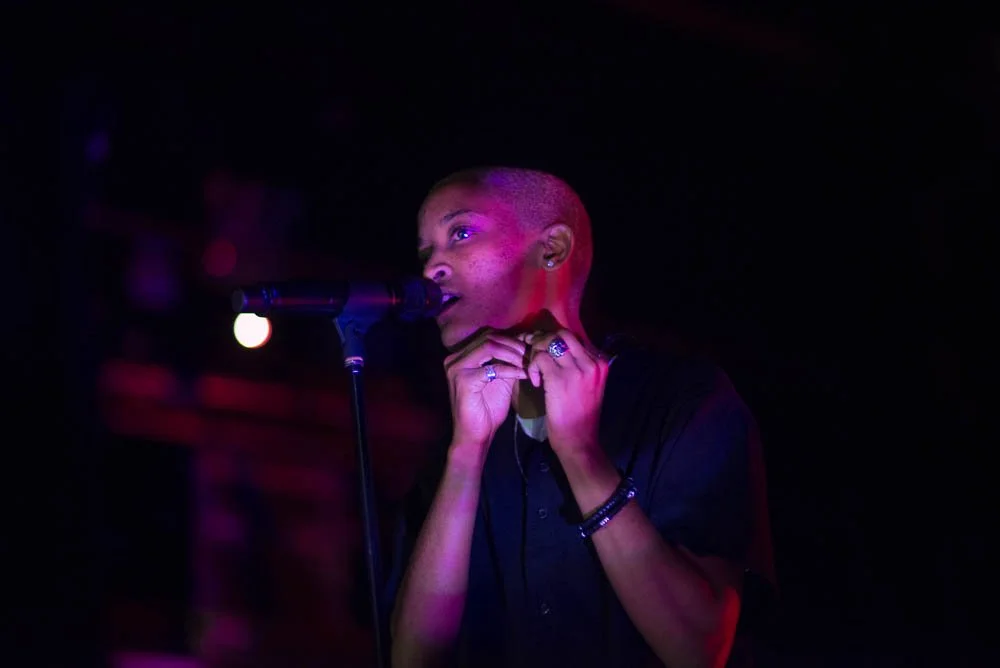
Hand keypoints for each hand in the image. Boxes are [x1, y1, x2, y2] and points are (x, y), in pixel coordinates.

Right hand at [445, 330, 527, 453]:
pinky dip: (511, 369)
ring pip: (490, 347)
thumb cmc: (486, 410)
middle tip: (531, 355)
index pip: (488, 336)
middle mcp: (454, 358)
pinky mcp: (464, 381)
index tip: (529, 348)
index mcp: (461, 356)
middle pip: (489, 337)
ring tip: (528, 363)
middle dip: (513, 345)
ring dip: (513, 354)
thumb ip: (507, 361)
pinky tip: (523, 375)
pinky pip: (493, 368)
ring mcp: (457, 368)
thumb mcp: (500, 380)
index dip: (511, 339)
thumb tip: (525, 344)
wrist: (475, 435)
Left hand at [524, 329, 608, 456]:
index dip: (554, 339)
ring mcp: (577, 370)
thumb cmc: (582, 417)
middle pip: (562, 334)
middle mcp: (592, 362)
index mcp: (601, 363)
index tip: (542, 348)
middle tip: (531, 350)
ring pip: (549, 342)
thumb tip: (559, 350)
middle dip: (543, 339)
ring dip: (535, 352)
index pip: (574, 338)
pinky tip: (534, 381)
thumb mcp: (589, 386)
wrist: (579, 441)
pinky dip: (532, 366)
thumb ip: (580, 367)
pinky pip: (539, 358)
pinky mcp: (559, 379)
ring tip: (532, 367)